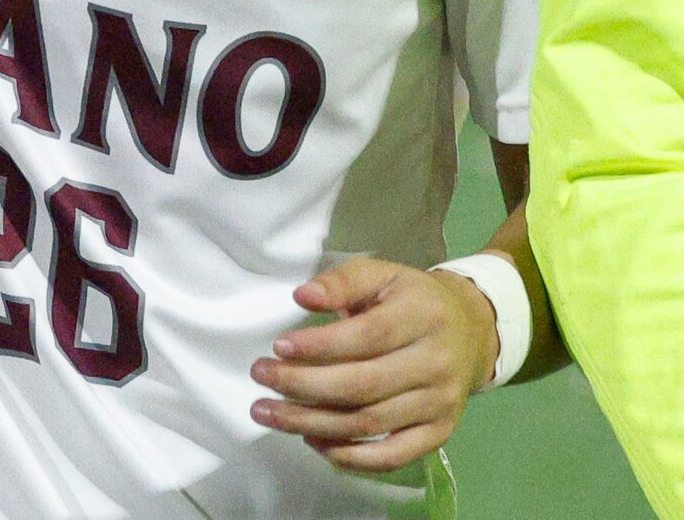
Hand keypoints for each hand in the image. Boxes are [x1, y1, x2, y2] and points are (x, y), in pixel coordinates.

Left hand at [252, 256, 499, 473]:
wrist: (471, 331)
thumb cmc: (411, 300)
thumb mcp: (381, 274)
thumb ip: (341, 282)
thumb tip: (302, 297)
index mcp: (423, 316)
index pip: (368, 337)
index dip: (320, 346)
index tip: (278, 347)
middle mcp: (436, 364)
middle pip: (364, 385)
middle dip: (303, 386)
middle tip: (260, 377)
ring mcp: (440, 404)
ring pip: (370, 423)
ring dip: (312, 423)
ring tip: (268, 413)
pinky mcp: (439, 433)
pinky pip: (393, 456)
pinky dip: (351, 456)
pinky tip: (313, 441)